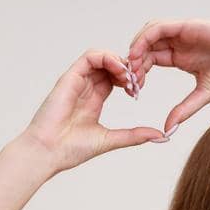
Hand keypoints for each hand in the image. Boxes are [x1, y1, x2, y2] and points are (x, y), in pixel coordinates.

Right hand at [22, 48, 166, 172]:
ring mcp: (77, 81)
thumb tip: (160, 137)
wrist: (48, 153)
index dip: (129, 80)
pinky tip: (119, 70)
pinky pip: (90, 57)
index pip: (114, 79)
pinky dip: (107, 58)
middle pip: (109, 65)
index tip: (137, 92)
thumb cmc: (71, 149)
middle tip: (137, 82)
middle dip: (127, 69)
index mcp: (93, 100)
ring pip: (100, 57)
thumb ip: (134, 135)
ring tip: (129, 76)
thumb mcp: (111, 139)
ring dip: (119, 62)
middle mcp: (85, 87)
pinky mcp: (69, 77)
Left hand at [125, 18, 209, 135]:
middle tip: (129, 82)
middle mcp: (179, 43)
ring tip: (131, 68)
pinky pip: (159, 27)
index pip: (151, 60)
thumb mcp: (204, 95)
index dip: (140, 74)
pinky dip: (145, 38)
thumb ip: (184, 110)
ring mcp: (182, 32)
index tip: (135, 91)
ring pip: (148, 34)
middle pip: (145, 48)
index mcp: (181, 57)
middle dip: (133, 63)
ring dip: (136, 49)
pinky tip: (139, 53)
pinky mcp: (187, 25)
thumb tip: (168, 129)